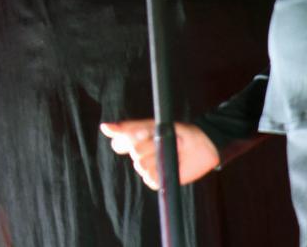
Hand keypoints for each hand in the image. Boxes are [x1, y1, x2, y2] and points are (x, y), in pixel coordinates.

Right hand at [100, 120, 219, 189]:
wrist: (203, 146)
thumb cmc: (179, 132)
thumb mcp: (155, 126)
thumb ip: (129, 127)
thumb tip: (103, 128)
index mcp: (136, 139)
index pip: (118, 143)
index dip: (129, 138)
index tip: (146, 133)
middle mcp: (139, 154)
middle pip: (133, 152)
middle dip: (150, 145)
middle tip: (165, 140)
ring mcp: (148, 167)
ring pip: (141, 166)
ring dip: (158, 158)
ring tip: (171, 152)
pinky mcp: (157, 180)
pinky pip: (150, 180)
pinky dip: (161, 173)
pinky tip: (169, 165)